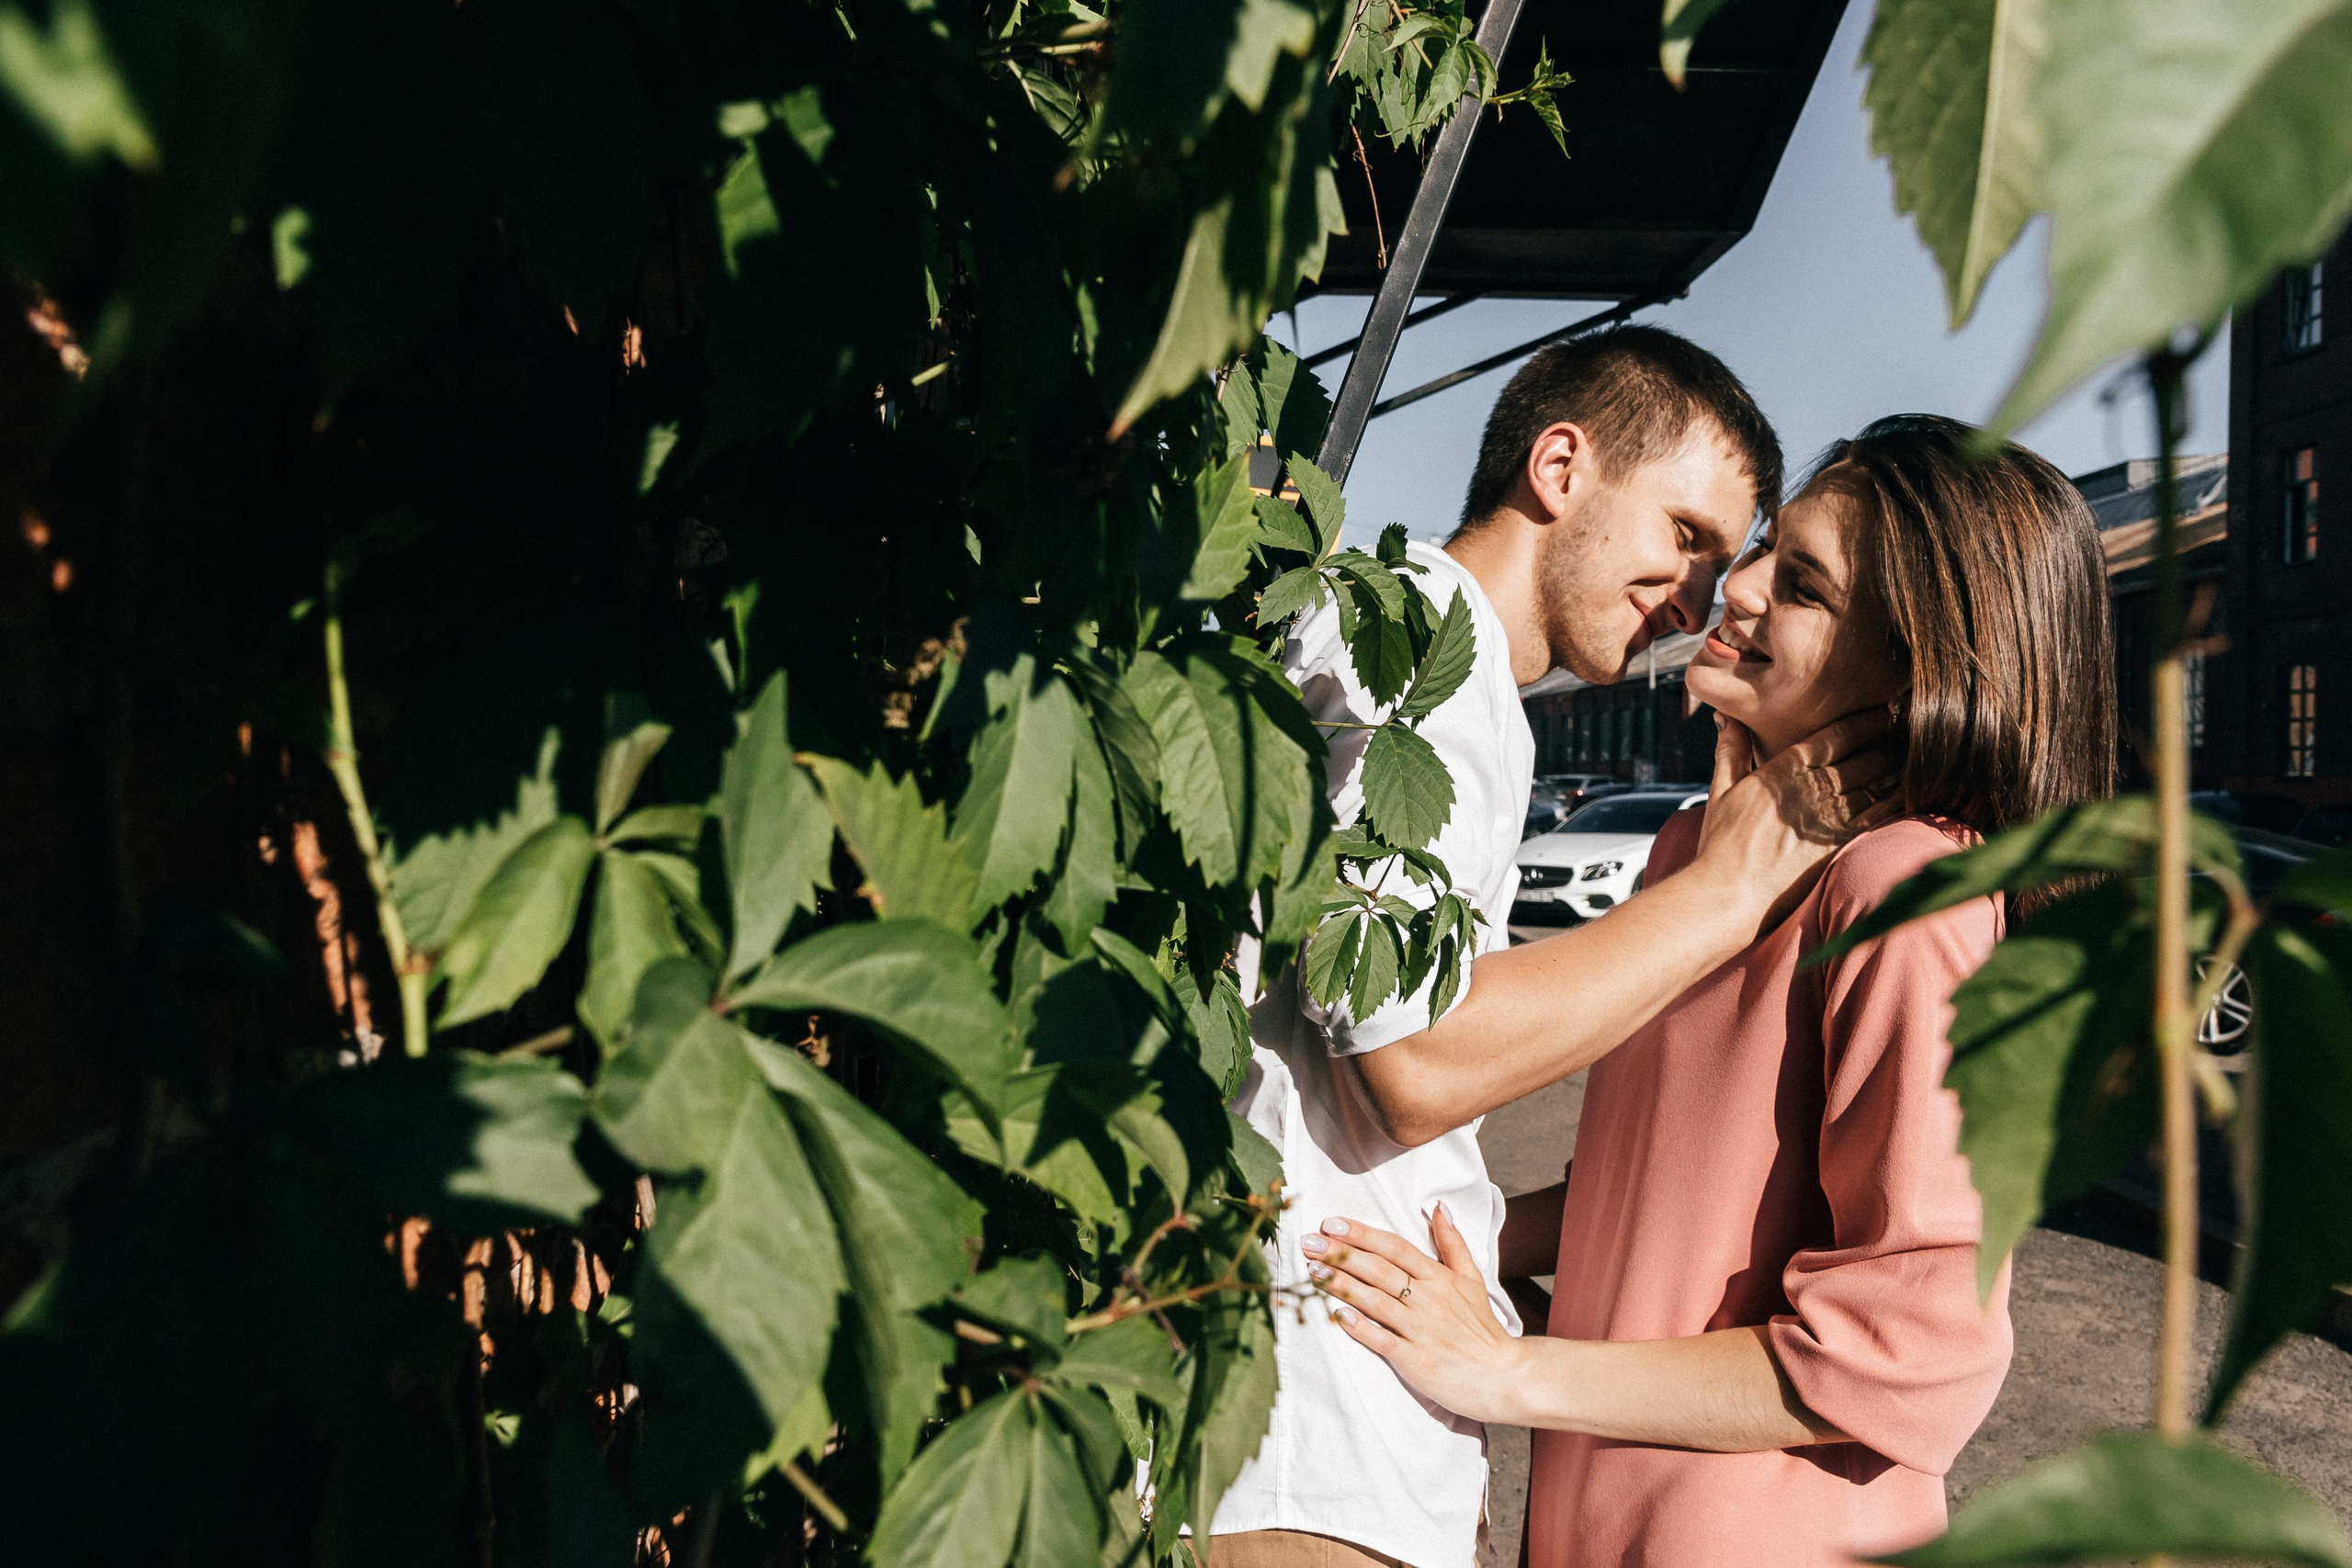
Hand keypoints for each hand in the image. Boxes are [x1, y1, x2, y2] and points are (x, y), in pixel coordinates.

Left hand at [1303, 1207, 1522, 1425]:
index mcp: (1439, 1277)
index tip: (1331, 1223)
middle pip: (1378, 1270)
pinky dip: (1360, 1327)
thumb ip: (1452, 1243)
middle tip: (1308, 1242)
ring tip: (1312, 1272)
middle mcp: (1429, 1299)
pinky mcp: (1416, 1360)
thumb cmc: (1482, 1328)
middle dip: (1340, 1254)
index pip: (1394, 1247)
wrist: (1503, 1376)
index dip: (1362, 1234)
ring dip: (1341, 1285)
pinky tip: (1336, 1316)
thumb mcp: (1472, 1279)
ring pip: (1375, 1301)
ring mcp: (1421, 1329)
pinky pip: (1382, 1340)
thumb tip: (1439, 1207)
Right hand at [1691, 708, 1901, 935]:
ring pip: (1874, 784)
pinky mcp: (1838, 845)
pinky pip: (1876, 817)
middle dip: (1888, 740)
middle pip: (1862, 757)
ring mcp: (1827, 818)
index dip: (1864, 721)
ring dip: (1897, 767)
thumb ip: (1730, 751)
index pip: (1834, 736)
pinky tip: (1911, 791)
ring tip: (1916, 753)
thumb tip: (1728, 718)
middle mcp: (1810, 790)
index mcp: (1782, 771)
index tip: (1883, 711)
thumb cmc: (1720, 846)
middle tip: (1910, 726)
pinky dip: (1896, 801)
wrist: (1728, 894)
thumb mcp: (1719, 792)